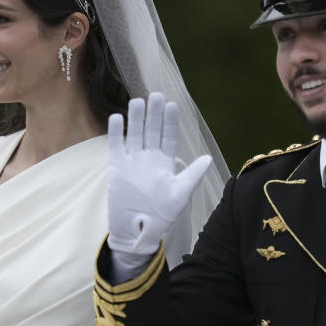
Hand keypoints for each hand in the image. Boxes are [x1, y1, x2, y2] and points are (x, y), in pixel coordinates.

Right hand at [107, 92, 212, 254]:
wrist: (137, 231)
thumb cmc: (161, 216)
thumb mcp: (180, 195)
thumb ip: (192, 176)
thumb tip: (208, 158)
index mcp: (165, 163)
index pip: (168, 137)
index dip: (170, 121)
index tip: (173, 105)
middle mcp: (149, 158)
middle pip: (151, 130)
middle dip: (154, 113)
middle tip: (157, 95)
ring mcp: (132, 161)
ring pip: (135, 134)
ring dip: (136, 118)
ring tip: (138, 101)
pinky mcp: (117, 167)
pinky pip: (116, 146)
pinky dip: (116, 132)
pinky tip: (118, 117)